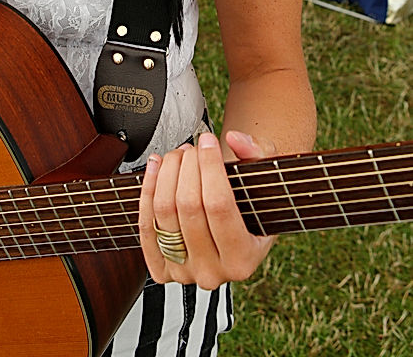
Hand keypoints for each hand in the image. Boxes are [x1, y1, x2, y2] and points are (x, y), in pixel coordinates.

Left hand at [138, 130, 276, 288]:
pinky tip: (156, 167)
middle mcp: (212, 273)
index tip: (208, 140)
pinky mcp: (160, 268)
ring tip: (178, 155)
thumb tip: (235, 139)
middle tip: (193, 148)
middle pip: (189, 207)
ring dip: (167, 173)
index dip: (210, 167)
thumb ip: (257, 154)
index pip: (219, 205)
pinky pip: (146, 225)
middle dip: (188, 166)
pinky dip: (148, 190)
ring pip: (165, 212)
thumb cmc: (251, 201)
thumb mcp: (266, 179)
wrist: (233, 229)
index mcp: (244, 260)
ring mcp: (183, 272)